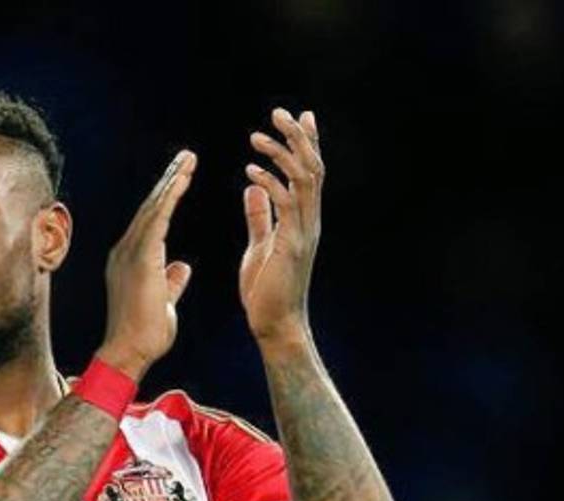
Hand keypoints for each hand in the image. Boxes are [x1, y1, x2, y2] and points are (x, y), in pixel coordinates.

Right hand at [97, 149, 196, 381]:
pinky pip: (157, 220)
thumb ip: (171, 282)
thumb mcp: (164, 302)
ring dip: (172, 182)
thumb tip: (181, 267)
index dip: (167, 198)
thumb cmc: (144, 336)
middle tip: (188, 158)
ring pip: (153, 208)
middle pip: (151, 208)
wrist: (128, 353)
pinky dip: (170, 198)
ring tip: (189, 161)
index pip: (152, 222)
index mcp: (131, 260)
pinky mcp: (140, 259)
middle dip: (170, 181)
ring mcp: (129, 254)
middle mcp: (125, 251)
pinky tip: (182, 181)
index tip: (182, 178)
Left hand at [240, 107, 323, 342]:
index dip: (307, 143)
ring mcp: (304, 232)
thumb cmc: (267, 290)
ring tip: (258, 136)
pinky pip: (287, 205)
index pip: (310, 172)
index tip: (298, 115)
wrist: (275, 325)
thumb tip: (254, 186)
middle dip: (298, 137)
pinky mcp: (293, 245)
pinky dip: (270, 184)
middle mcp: (309, 221)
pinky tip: (250, 171)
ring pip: (304, 180)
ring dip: (282, 154)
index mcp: (302, 220)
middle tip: (279, 111)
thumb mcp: (261, 244)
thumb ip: (261, 215)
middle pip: (313, 167)